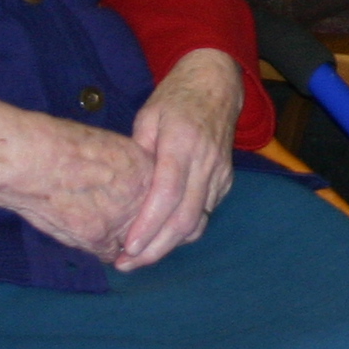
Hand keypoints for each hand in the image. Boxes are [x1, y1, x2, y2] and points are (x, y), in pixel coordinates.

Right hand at [0, 97, 153, 261]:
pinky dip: (101, 249)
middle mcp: (142, 197)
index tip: (145, 208)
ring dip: (125, 241)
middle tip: (131, 226)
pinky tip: (90, 238)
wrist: (40, 160)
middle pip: (154, 224)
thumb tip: (128, 178)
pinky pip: (108, 252)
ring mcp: (122, 220)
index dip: (154, 205)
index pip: (164, 198)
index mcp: (148, 170)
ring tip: (106, 230)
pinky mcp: (98, 238)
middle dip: (144, 227)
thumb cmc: (66, 145)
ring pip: (134, 242)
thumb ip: (129, 167)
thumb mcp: (113, 147)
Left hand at [113, 47, 241, 270]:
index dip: (148, 225)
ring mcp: (220, 173)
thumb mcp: (148, 115)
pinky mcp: (226, 180)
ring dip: (169, 245)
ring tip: (139, 257)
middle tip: (127, 264)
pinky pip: (205, 213)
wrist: (217, 83)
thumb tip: (122, 189)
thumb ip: (138, 151)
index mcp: (183, 143)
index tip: (127, 247)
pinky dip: (183, 230)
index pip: (167, 194)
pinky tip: (161, 236)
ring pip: (198, 221)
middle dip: (156, 248)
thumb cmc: (176, 98)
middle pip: (185, 218)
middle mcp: (206, 162)